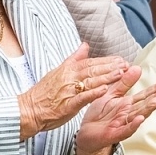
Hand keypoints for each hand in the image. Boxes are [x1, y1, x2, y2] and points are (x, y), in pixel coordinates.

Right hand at [19, 44, 133, 137]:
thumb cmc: (44, 93)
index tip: (120, 59)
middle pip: (93, 70)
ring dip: (106, 77)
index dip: (106, 61)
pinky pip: (82, 97)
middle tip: (126, 65)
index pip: (91, 62)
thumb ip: (74, 58)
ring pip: (90, 82)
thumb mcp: (58, 71)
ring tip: (120, 74)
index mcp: (68, 69)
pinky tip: (104, 90)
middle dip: (111, 67)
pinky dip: (93, 93)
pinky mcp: (68, 104)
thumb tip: (85, 45)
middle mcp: (69, 78)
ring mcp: (68, 91)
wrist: (29, 109)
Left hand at [75, 71, 155, 154]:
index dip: (155, 89)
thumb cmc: (99, 114)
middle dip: (155, 98)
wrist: (86, 133)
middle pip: (144, 105)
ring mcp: (123, 124)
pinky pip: (126, 129)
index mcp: (127, 104)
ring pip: (138, 115)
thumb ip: (124, 83)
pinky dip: (133, 125)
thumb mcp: (110, 94)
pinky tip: (140, 119)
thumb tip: (137, 68)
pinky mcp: (115, 134)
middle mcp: (128, 114)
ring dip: (148, 109)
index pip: (144, 95)